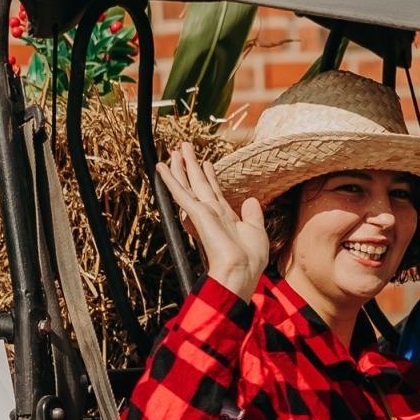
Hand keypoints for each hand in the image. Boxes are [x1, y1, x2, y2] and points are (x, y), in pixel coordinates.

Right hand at [157, 141, 268, 298]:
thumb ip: (253, 215)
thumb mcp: (256, 232)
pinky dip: (171, 179)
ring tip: (175, 150)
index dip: (210, 176)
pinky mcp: (196, 214)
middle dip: (191, 165)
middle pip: (199, 184)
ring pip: (189, 184)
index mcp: (226, 218)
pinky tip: (162, 167)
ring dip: (181, 166)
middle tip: (184, 147)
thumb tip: (251, 200)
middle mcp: (212, 213)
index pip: (215, 192)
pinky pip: (181, 192)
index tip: (206, 163)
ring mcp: (203, 213)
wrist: (241, 272)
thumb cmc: (250, 260)